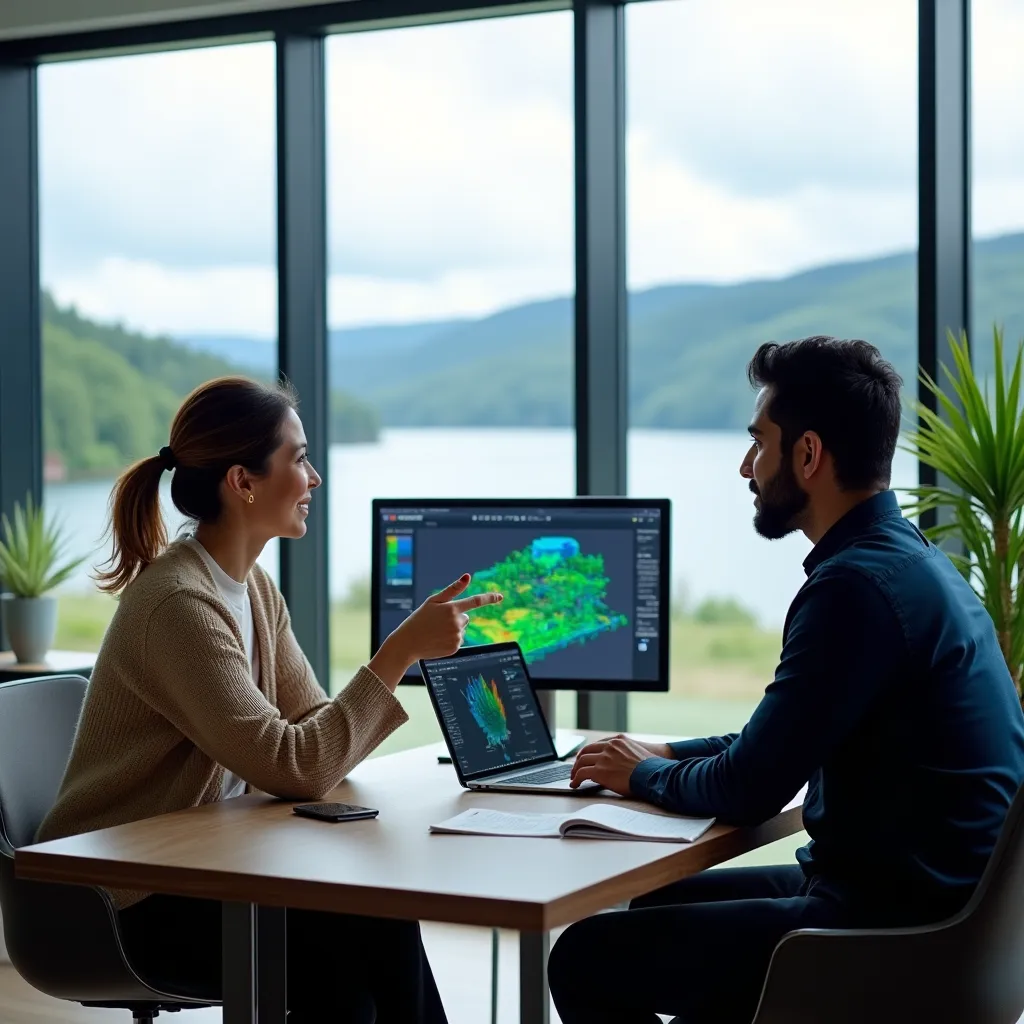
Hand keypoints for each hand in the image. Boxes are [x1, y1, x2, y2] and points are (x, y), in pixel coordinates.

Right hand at [369, 574, 502, 687]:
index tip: (500, 596)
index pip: (476, 601)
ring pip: (462, 629)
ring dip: (452, 629)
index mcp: (451, 608)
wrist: (407, 643)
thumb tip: (468, 576)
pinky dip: (450, 639)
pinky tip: (438, 640)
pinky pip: (458, 640)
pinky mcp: (455, 647)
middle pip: (465, 617)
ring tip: (436, 631)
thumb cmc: (419, 619)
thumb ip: (453, 589)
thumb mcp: (433, 601)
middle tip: (437, 621)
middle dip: (455, 617)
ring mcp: (457, 636)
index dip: (489, 598)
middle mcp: (457, 623)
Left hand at [570, 734, 671, 795]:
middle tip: (576, 768)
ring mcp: (604, 757)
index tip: (585, 758)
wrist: (654, 776)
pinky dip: (576, 779)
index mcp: (619, 740)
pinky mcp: (600, 770)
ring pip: (582, 761)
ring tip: (574, 778)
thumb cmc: (652, 769)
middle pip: (587, 750)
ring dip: (576, 770)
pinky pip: (582, 773)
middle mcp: (610, 746)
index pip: (598, 744)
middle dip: (579, 760)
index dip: (589, 752)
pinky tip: (575, 784)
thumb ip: (626, 754)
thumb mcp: (638, 753)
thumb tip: (622, 765)